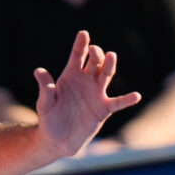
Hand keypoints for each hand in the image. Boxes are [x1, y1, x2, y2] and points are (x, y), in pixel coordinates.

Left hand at [32, 31, 141, 159]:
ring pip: (106, 75)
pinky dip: (127, 100)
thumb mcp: (44, 104)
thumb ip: (45, 89)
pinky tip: (136, 96)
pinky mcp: (104, 108)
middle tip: (95, 51)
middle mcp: (86, 80)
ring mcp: (96, 93)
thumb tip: (39, 71)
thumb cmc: (49, 119)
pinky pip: (118, 102)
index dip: (81, 45)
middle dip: (96, 54)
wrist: (57, 140)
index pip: (77, 56)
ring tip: (111, 56)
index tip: (84, 34)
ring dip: (109, 65)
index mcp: (70, 75)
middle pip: (94, 62)